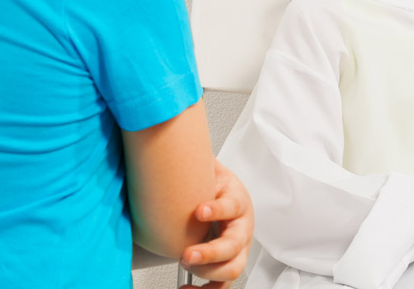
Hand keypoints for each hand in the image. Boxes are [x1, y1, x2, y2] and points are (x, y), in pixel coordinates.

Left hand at [178, 159, 253, 287]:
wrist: (219, 198)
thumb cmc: (212, 188)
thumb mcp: (207, 171)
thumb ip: (195, 161)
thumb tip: (170, 138)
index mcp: (237, 200)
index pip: (232, 205)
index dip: (218, 209)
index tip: (199, 211)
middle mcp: (242, 227)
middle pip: (236, 244)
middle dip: (211, 251)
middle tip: (186, 253)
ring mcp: (238, 248)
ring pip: (233, 267)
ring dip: (208, 271)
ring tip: (185, 262)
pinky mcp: (228, 265)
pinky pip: (222, 285)